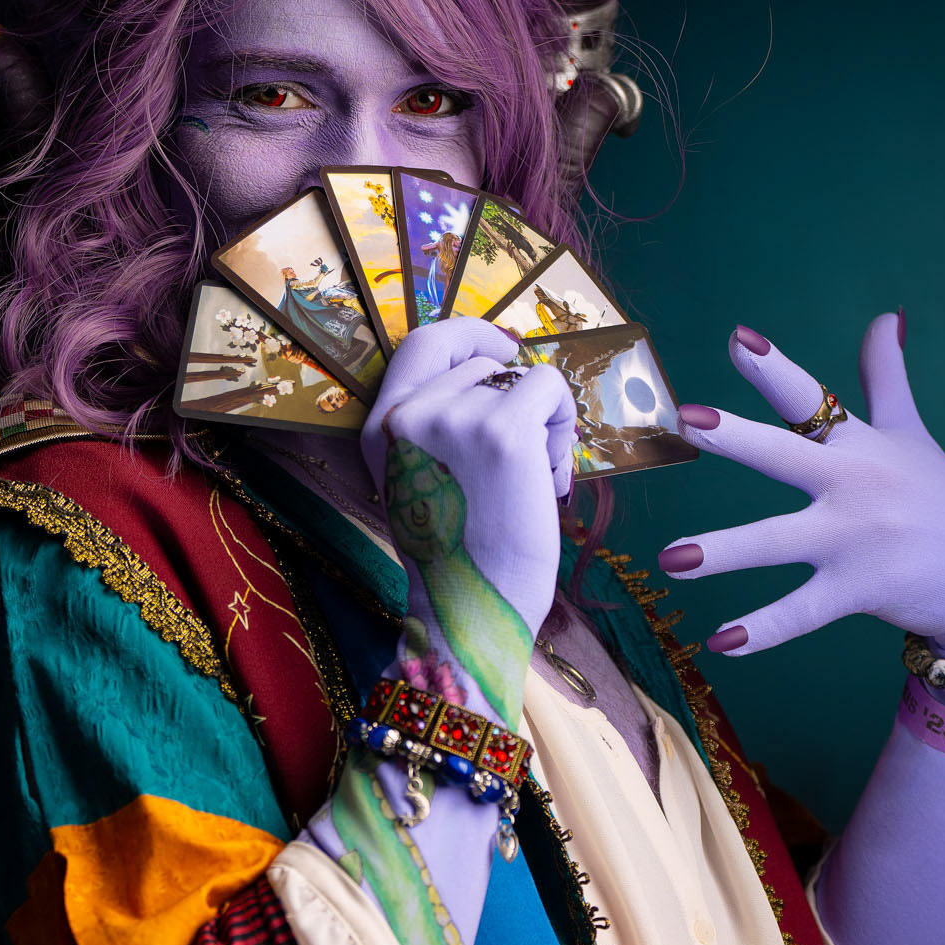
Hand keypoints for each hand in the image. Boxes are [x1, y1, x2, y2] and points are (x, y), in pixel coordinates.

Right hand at [361, 319, 577, 721]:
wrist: (474, 610)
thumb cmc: (462, 557)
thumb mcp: (422, 480)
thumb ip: (439, 426)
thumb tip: (497, 368)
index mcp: (381, 427)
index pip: (421, 343)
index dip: (470, 334)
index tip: (504, 348)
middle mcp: (409, 415)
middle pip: (482, 359)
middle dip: (516, 394)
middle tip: (535, 440)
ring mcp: (455, 417)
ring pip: (522, 379)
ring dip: (541, 426)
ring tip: (530, 485)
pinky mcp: (503, 430)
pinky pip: (551, 390)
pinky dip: (563, 429)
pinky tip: (548, 482)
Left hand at [659, 314, 944, 685]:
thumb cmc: (941, 498)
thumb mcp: (912, 434)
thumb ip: (886, 377)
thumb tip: (885, 315)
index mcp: (858, 444)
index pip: (808, 398)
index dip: (772, 367)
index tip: (737, 339)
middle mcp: (854, 484)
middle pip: (785, 456)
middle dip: (737, 438)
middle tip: (688, 420)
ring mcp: (856, 538)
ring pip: (777, 542)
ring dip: (722, 551)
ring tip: (669, 558)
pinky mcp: (861, 588)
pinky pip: (801, 612)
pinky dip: (762, 630)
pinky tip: (719, 642)